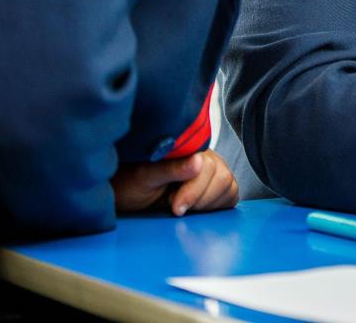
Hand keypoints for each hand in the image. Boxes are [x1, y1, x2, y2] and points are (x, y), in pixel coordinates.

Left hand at [111, 150, 238, 215]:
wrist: (125, 192)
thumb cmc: (129, 182)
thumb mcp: (145, 176)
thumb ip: (172, 168)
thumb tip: (198, 161)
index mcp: (189, 148)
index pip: (209, 168)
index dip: (194, 191)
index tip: (175, 207)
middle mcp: (205, 157)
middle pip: (223, 178)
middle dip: (200, 198)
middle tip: (175, 206)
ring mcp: (212, 171)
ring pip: (229, 186)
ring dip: (207, 203)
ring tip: (182, 204)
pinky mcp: (214, 187)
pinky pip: (230, 195)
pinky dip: (217, 205)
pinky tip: (195, 207)